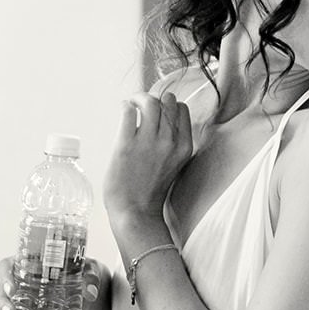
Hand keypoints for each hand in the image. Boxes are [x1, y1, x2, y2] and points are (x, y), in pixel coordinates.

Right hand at [0, 255, 113, 309]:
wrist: (88, 289)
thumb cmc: (83, 273)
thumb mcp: (89, 271)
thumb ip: (90, 277)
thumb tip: (90, 293)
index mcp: (28, 266)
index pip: (7, 266)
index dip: (5, 276)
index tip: (12, 289)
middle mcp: (19, 284)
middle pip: (0, 292)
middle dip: (2, 305)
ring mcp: (20, 303)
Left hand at [104, 91, 192, 225]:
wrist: (136, 212)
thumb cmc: (151, 191)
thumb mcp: (173, 165)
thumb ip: (171, 143)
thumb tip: (158, 120)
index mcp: (184, 147)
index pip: (182, 110)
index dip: (169, 105)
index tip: (158, 108)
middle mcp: (170, 142)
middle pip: (167, 102)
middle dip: (155, 98)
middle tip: (143, 104)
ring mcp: (149, 142)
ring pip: (150, 102)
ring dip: (139, 97)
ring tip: (132, 103)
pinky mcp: (126, 144)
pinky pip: (128, 111)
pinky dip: (126, 106)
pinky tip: (124, 110)